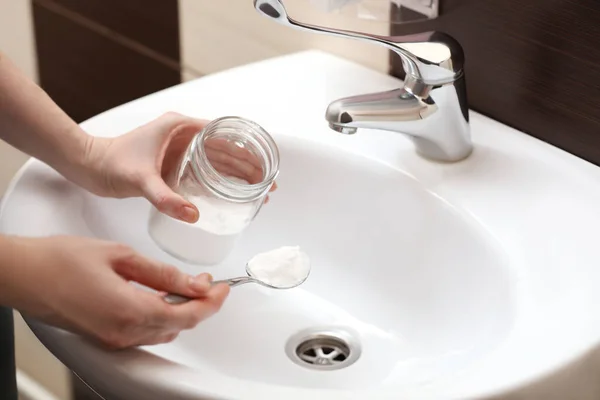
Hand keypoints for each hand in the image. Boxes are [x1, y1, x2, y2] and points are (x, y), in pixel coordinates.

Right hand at [7, 235, 229, 348]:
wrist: (22, 275)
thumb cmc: (63, 260)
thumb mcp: (121, 257)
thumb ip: (162, 274)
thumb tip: (195, 284)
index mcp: (131, 311)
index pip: (188, 316)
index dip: (212, 302)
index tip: (224, 287)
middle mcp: (125, 333)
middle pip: (179, 326)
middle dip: (200, 305)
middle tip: (208, 282)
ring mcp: (113, 339)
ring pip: (163, 331)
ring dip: (181, 312)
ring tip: (187, 286)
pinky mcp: (104, 337)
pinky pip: (145, 332)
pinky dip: (161, 317)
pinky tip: (161, 297)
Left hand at [79, 112, 276, 222]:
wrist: (89, 166)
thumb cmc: (110, 163)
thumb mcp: (140, 179)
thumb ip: (165, 198)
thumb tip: (192, 214)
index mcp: (181, 127)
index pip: (224, 135)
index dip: (247, 151)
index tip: (262, 167)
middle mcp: (183, 136)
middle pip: (226, 150)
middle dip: (248, 166)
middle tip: (266, 184)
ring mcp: (179, 151)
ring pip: (218, 161)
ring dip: (238, 174)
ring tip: (257, 191)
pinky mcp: (173, 165)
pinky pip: (204, 172)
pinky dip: (220, 181)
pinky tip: (230, 195)